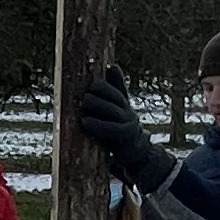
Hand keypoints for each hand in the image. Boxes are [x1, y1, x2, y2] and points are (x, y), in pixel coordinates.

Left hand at [77, 72, 167, 194]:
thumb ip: (114, 90)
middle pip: (113, 97)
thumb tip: (112, 66)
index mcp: (124, 103)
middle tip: (84, 95)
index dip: (104, 84)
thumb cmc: (119, 129)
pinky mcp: (124, 138)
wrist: (136, 153)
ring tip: (83, 103)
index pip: (116, 88)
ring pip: (111, 110)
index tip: (92, 84)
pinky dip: (97, 125)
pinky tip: (85, 122)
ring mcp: (128, 124)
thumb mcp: (118, 110)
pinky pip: (111, 129)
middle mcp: (127, 111)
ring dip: (96, 105)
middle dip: (98, 94)